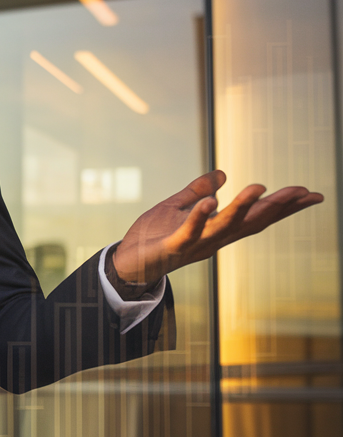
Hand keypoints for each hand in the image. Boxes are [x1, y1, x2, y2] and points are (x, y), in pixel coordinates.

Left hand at [114, 170, 323, 283]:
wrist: (126, 263)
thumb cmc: (153, 237)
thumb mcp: (177, 207)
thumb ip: (198, 190)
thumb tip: (222, 173)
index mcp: (218, 230)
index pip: (257, 216)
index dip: (283, 206)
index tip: (310, 194)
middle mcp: (213, 240)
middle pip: (251, 223)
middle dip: (277, 207)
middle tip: (304, 193)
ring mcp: (194, 244)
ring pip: (224, 226)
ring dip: (242, 208)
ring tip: (259, 187)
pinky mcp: (173, 246)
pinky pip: (189, 232)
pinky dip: (200, 217)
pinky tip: (211, 202)